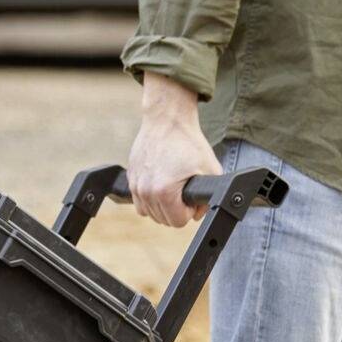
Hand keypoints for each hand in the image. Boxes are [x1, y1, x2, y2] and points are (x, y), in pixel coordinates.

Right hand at [127, 73, 221, 225]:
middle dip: (177, 209)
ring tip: (174, 187)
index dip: (189, 211)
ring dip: (163, 206)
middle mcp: (145, 190)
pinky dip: (150, 198)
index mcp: (164, 192)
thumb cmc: (189, 142)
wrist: (167, 120)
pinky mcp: (130, 177)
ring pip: (150, 213)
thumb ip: (207, 199)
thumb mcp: (210, 171)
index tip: (191, 195)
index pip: (178, 222)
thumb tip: (197, 214)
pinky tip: (161, 183)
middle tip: (185, 189)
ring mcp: (135, 184)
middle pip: (163, 220)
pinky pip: (139, 201)